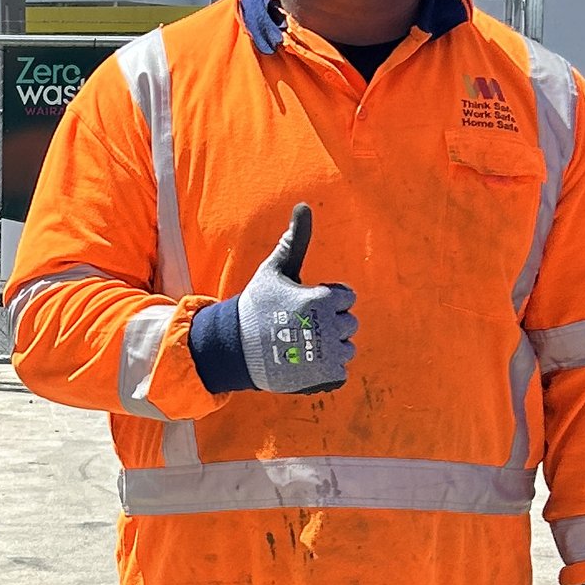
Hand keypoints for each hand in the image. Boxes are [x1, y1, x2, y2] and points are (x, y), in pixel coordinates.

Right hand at [234, 202, 357, 392]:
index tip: (304, 305)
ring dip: (329, 348)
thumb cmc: (256, 306)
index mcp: (323, 300)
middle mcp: (330, 327)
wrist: (234, 349)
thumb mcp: (274, 271)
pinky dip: (326, 371)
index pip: (347, 297)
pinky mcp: (325, 378)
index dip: (327, 299)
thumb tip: (303, 206)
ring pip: (346, 349)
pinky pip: (341, 372)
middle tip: (299, 327)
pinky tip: (304, 363)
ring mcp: (329, 355)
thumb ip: (294, 241)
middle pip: (349, 324)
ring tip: (301, 346)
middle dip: (329, 324)